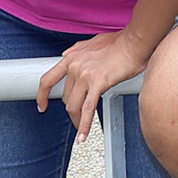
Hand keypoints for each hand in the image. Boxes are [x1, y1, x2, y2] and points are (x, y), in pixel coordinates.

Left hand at [35, 29, 154, 140]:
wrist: (135, 42)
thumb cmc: (119, 41)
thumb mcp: (92, 42)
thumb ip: (77, 49)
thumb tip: (67, 54)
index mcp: (72, 58)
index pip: (48, 79)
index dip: (42, 95)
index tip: (42, 104)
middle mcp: (75, 67)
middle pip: (66, 97)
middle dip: (71, 109)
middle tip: (77, 117)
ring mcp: (84, 75)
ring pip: (73, 106)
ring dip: (76, 120)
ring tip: (80, 128)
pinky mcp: (98, 83)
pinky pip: (88, 109)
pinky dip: (84, 125)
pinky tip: (83, 136)